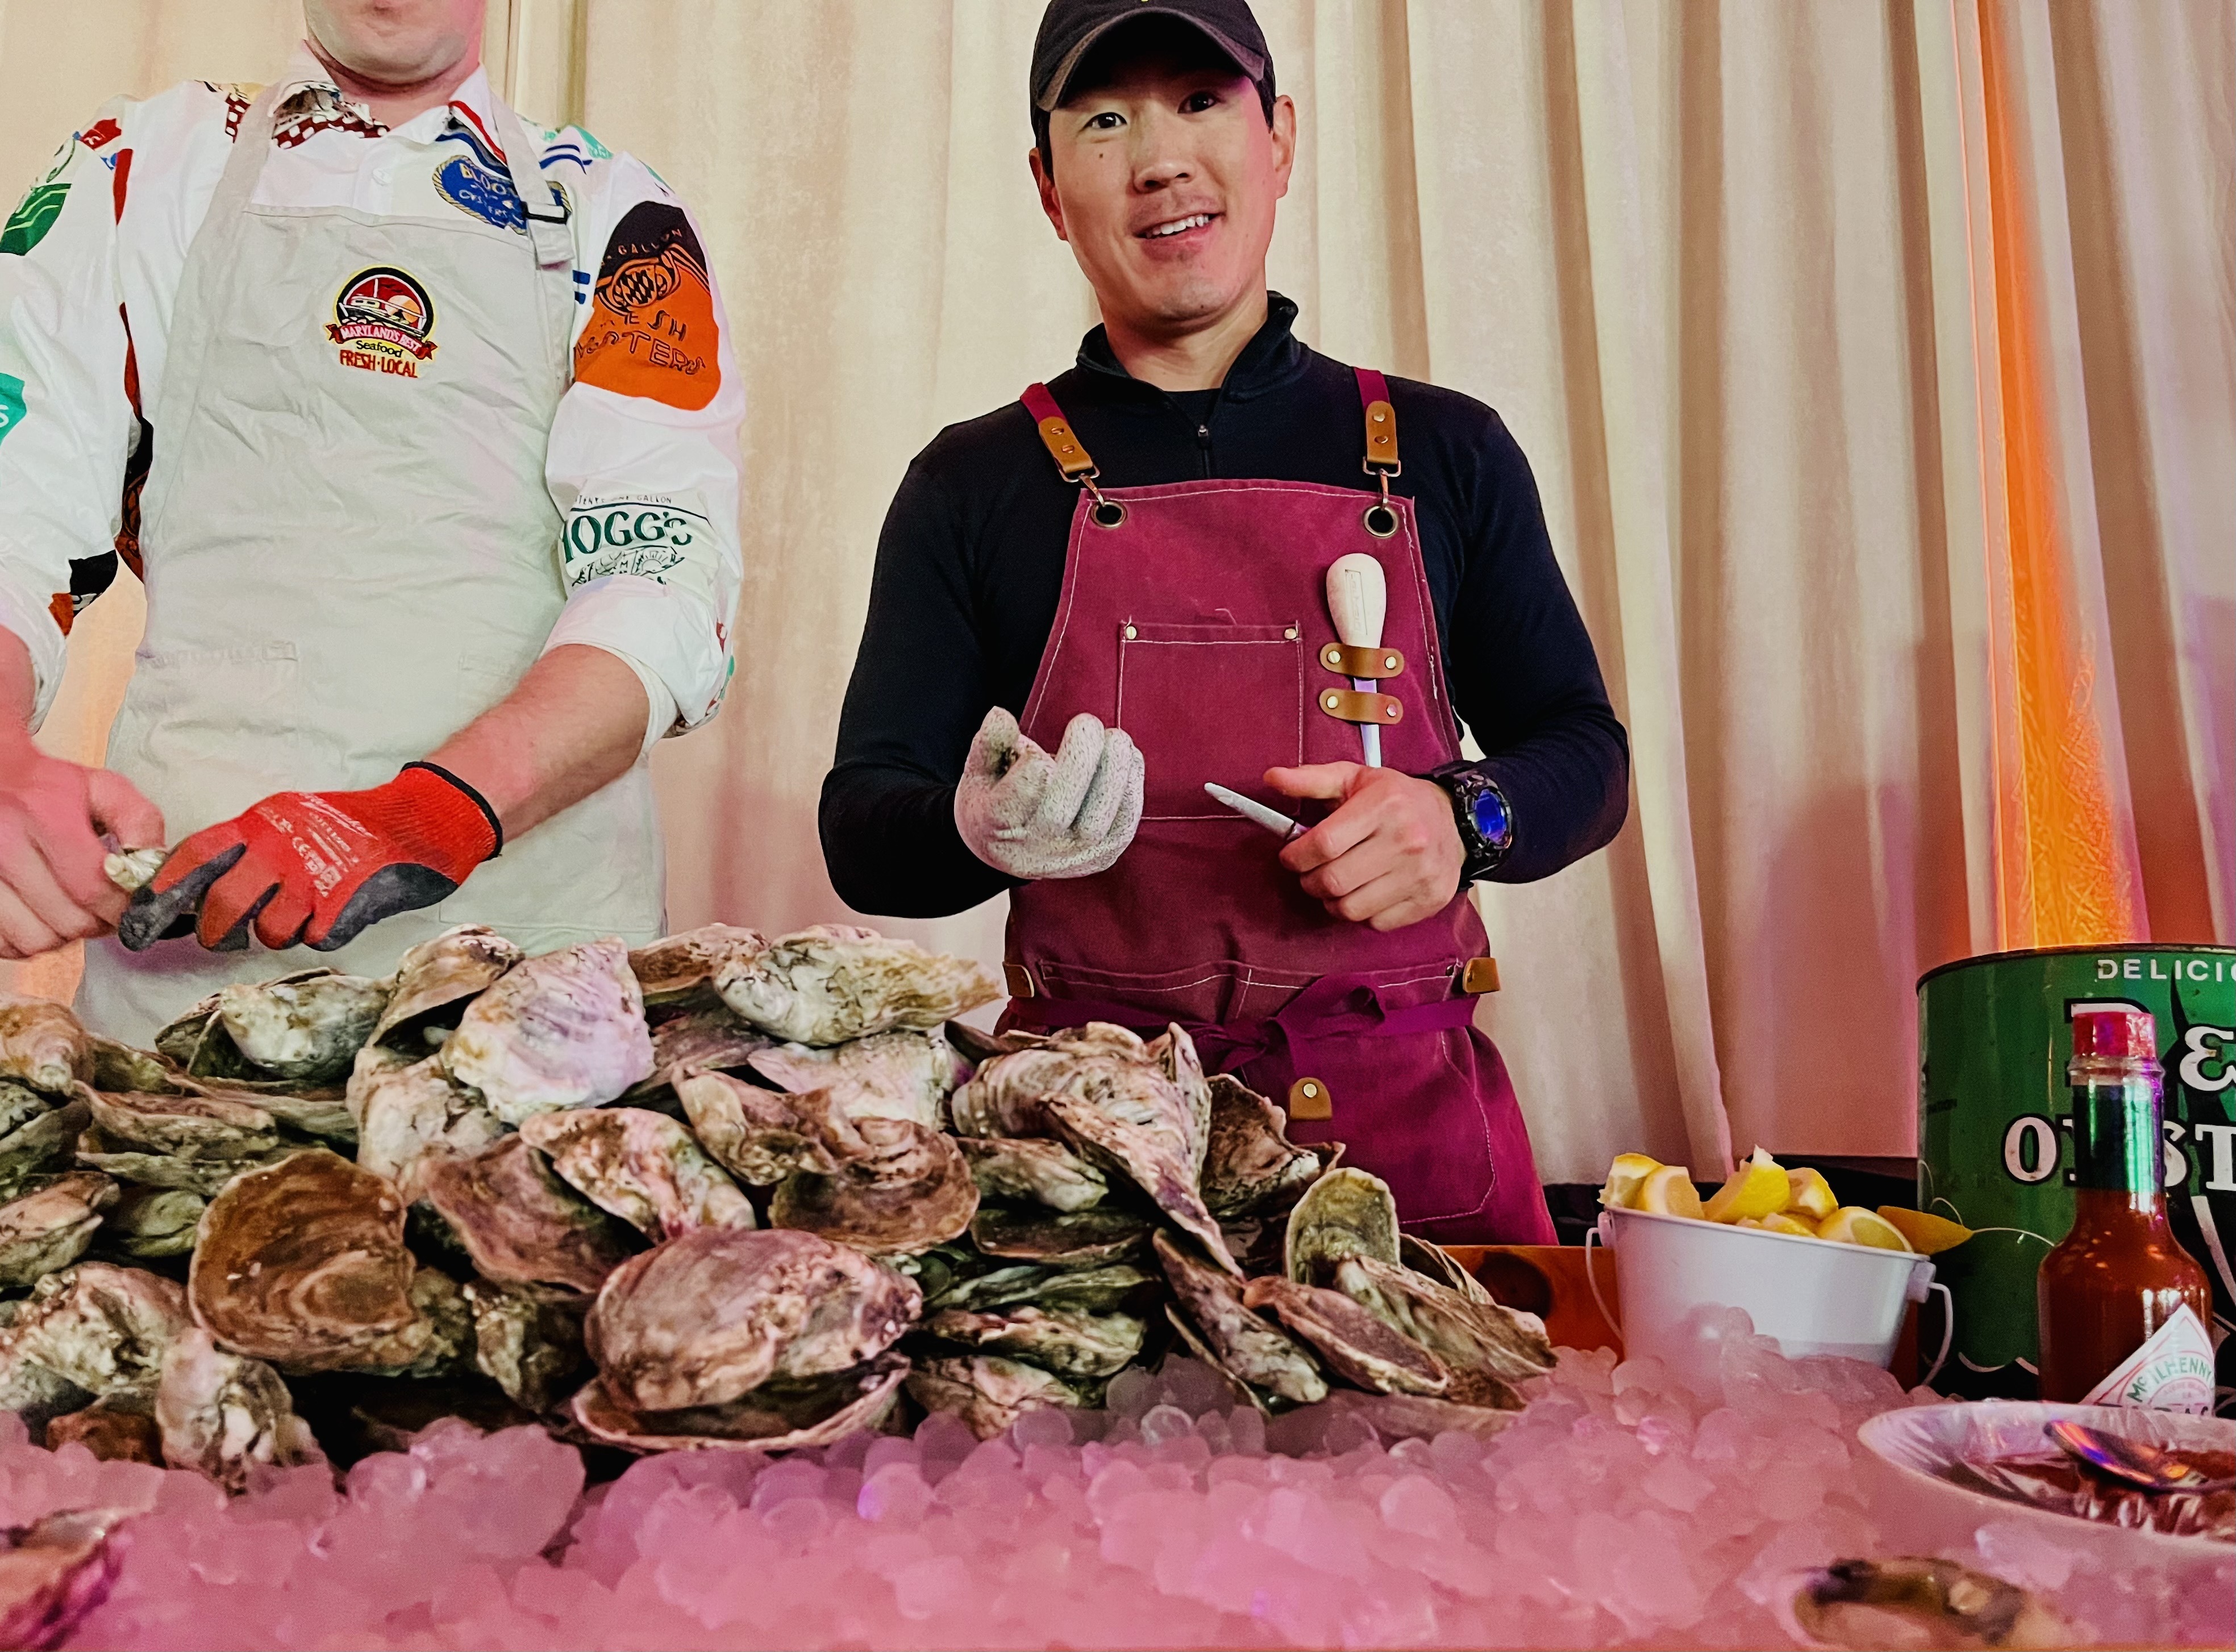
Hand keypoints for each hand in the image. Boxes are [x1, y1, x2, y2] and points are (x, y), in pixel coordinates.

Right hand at [0, 732, 164, 958]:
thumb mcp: (100, 787)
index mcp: (45, 813)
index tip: (130, 907)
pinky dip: (29, 940)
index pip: (93, 887)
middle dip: (97, 923)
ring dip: (64, 935)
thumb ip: (139, 820)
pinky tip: (41, 916)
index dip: (120, 908)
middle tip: (105, 910)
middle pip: (67, 919)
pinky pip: (5, 944)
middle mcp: (5, 843)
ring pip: (35, 939)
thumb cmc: (46, 787)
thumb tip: (153, 864)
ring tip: (73, 911)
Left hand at [118, 763, 499, 953]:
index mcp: (262, 822)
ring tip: (304, 913)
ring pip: (272, 931)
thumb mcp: (292, 821)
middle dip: (219, 931)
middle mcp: (281, 846)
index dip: (164, 891)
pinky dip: (326, 931)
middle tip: (228, 936)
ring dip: (283, 932)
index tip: (141, 919)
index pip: (196, 856)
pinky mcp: (349, 901)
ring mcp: (316, 874)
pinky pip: (318, 937)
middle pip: (224, 905)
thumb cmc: (354, 827)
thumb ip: (250, 851)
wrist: (424, 819)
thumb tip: (199, 893)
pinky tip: (340, 910)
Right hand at [954, 707, 1142, 879]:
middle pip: (1059, 810)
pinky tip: (1128, 757)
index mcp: (995, 824)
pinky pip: (1124, 824)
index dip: (1030, 767)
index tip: (1033, 749)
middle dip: (1079, 759)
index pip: (1015, 800)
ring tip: (1115, 737)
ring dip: (1114, 772)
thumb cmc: (995, 799)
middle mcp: (1034, 847)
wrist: (1013, 851)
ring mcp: (1071, 857)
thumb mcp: (979, 770)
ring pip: (1097, 820)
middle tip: (1086, 722)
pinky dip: (1132, 786)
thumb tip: (1001, 716)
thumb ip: (989, 743)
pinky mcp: (1102, 857)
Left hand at [1266, 761, 1462, 930]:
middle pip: (1333, 881)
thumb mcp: (1354, 778)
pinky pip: (1376, 922)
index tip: (1291, 856)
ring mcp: (1420, 874)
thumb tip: (1272, 778)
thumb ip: (1310, 779)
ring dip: (1332, 900)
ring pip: (1350, 908)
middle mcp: (1406, 840)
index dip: (1296, 856)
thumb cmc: (1398, 799)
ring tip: (1337, 883)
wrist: (1456, 820)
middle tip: (1311, 872)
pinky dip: (1362, 912)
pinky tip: (1365, 891)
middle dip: (1310, 881)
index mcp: (1384, 805)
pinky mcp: (1429, 899)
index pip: (1324, 844)